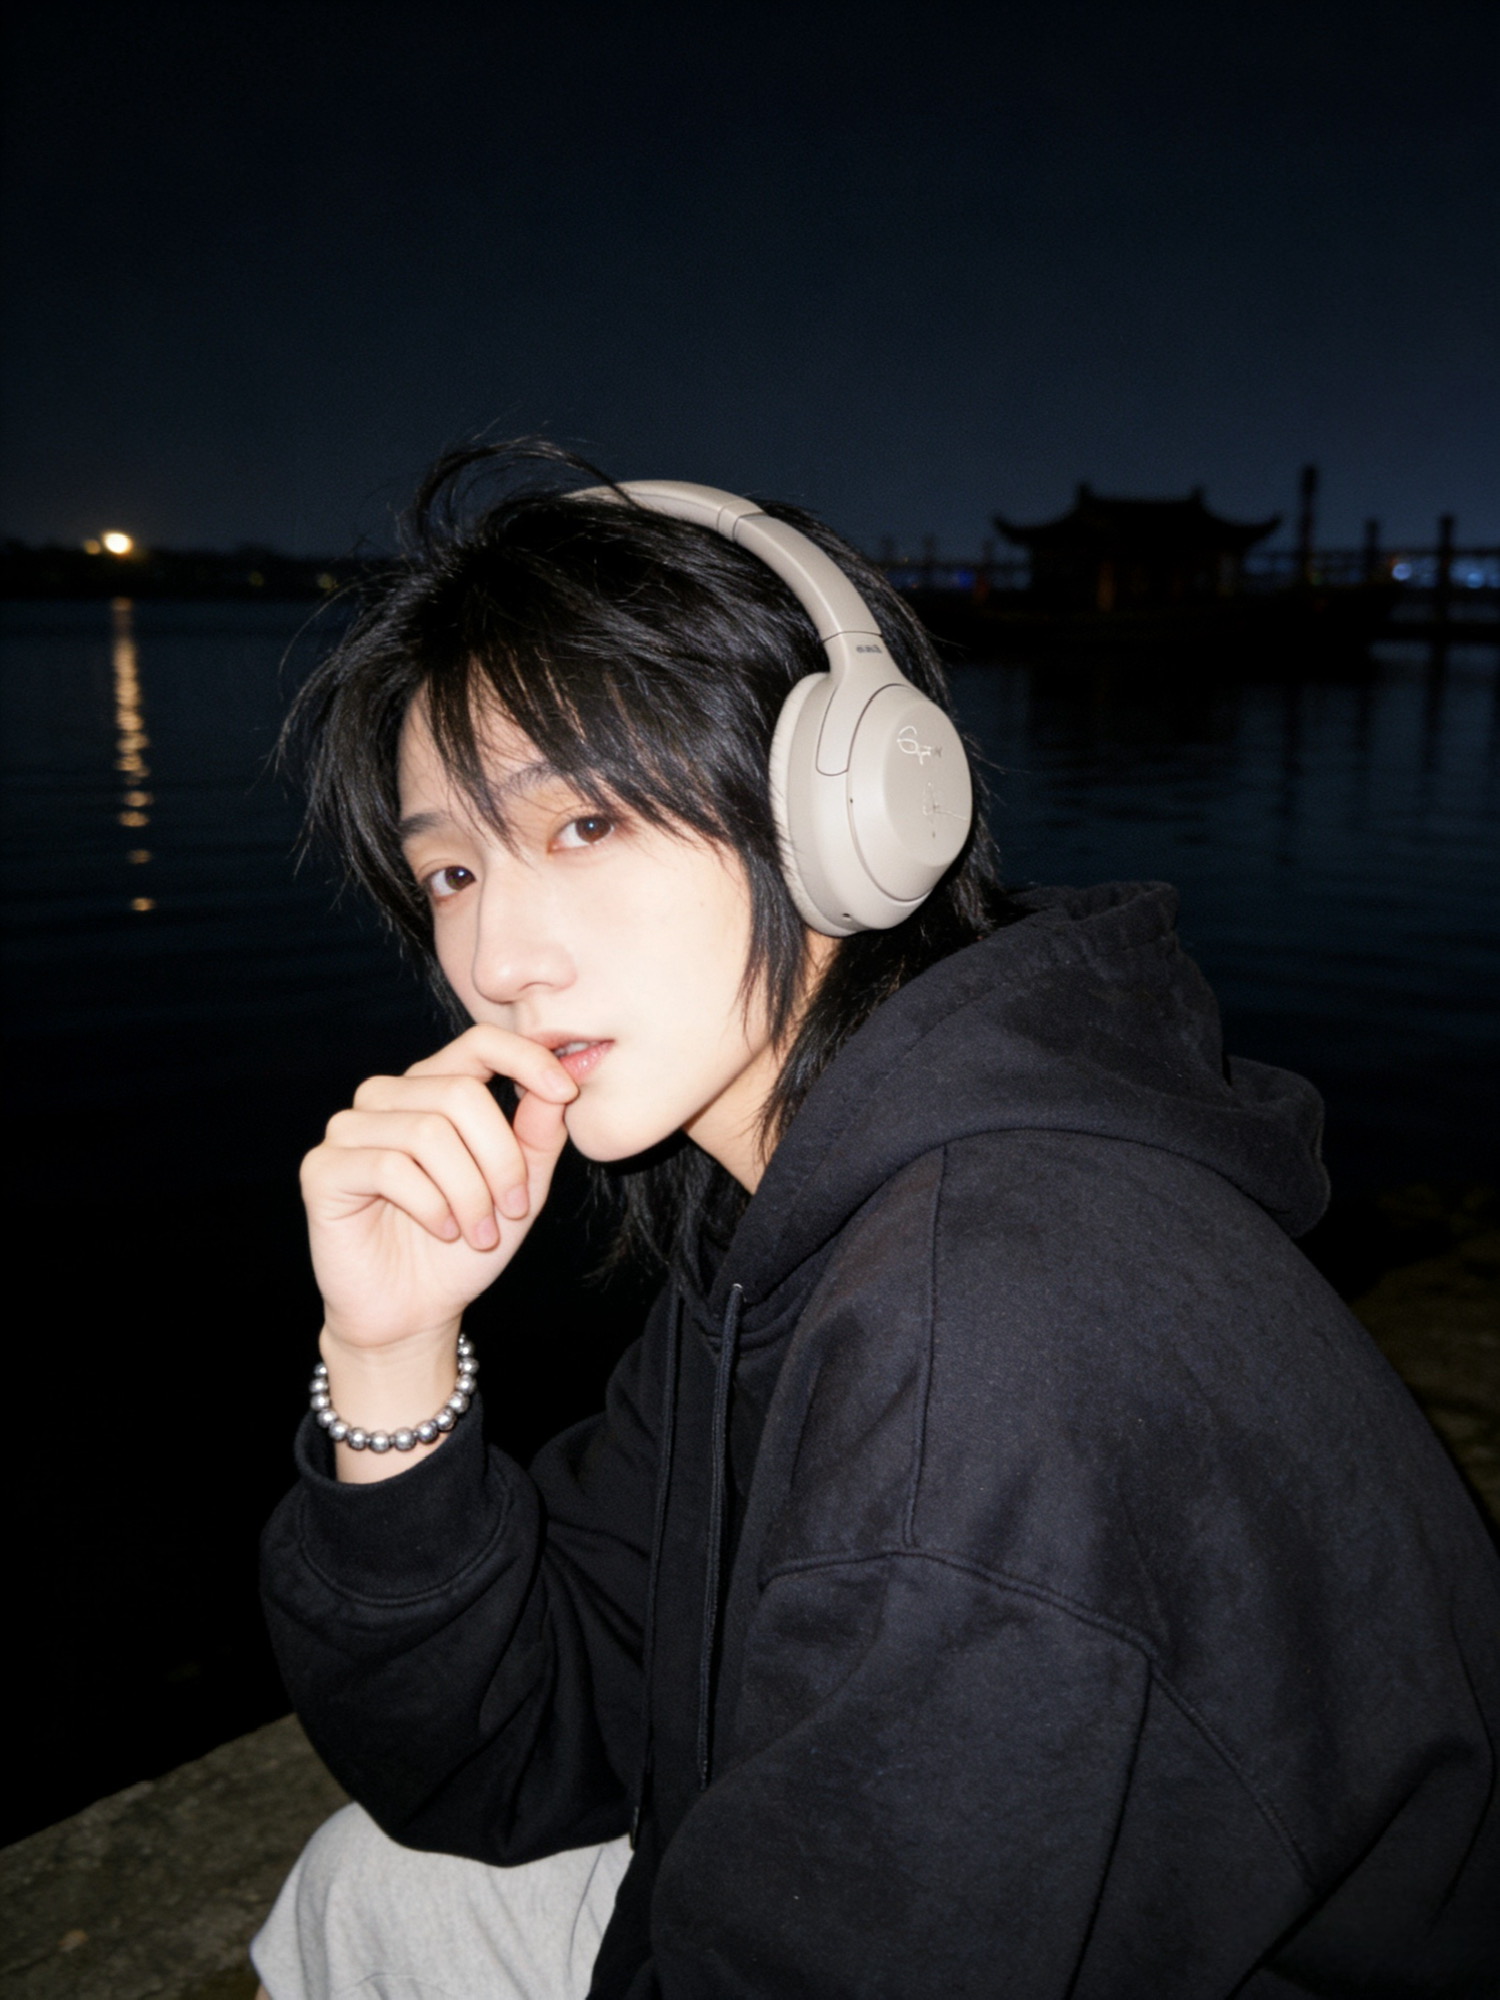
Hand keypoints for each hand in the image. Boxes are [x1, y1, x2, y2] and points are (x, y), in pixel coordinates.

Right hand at [300, 1024, 577, 1357]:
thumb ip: (539, 1132)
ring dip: (470, 1192)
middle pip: (461, 1094)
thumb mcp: (521, 1187)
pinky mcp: (324, 1168)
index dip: (526, 1059)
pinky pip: (390, 1168)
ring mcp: (350, 1128)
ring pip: (429, 1132)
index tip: (566, 1092)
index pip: (479, 1043)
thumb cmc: (465, 1246)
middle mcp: (387, 1097)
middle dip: (501, 1159)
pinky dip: (431, 1206)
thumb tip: (561, 1080)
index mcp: (434, 1088)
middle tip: (513, 1209)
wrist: (415, 1312)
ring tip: (479, 1232)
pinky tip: (443, 1230)